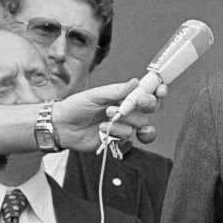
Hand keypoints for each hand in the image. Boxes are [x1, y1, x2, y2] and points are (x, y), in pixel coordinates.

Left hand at [52, 79, 166, 151]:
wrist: (62, 126)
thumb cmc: (76, 106)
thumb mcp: (95, 94)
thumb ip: (116, 91)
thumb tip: (135, 82)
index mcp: (123, 96)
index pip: (147, 93)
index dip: (157, 92)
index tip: (160, 90)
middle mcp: (127, 111)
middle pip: (150, 109)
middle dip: (146, 105)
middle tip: (137, 102)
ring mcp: (123, 126)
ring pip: (139, 124)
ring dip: (124, 120)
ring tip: (106, 116)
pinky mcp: (118, 140)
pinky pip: (128, 138)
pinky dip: (118, 134)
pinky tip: (104, 130)